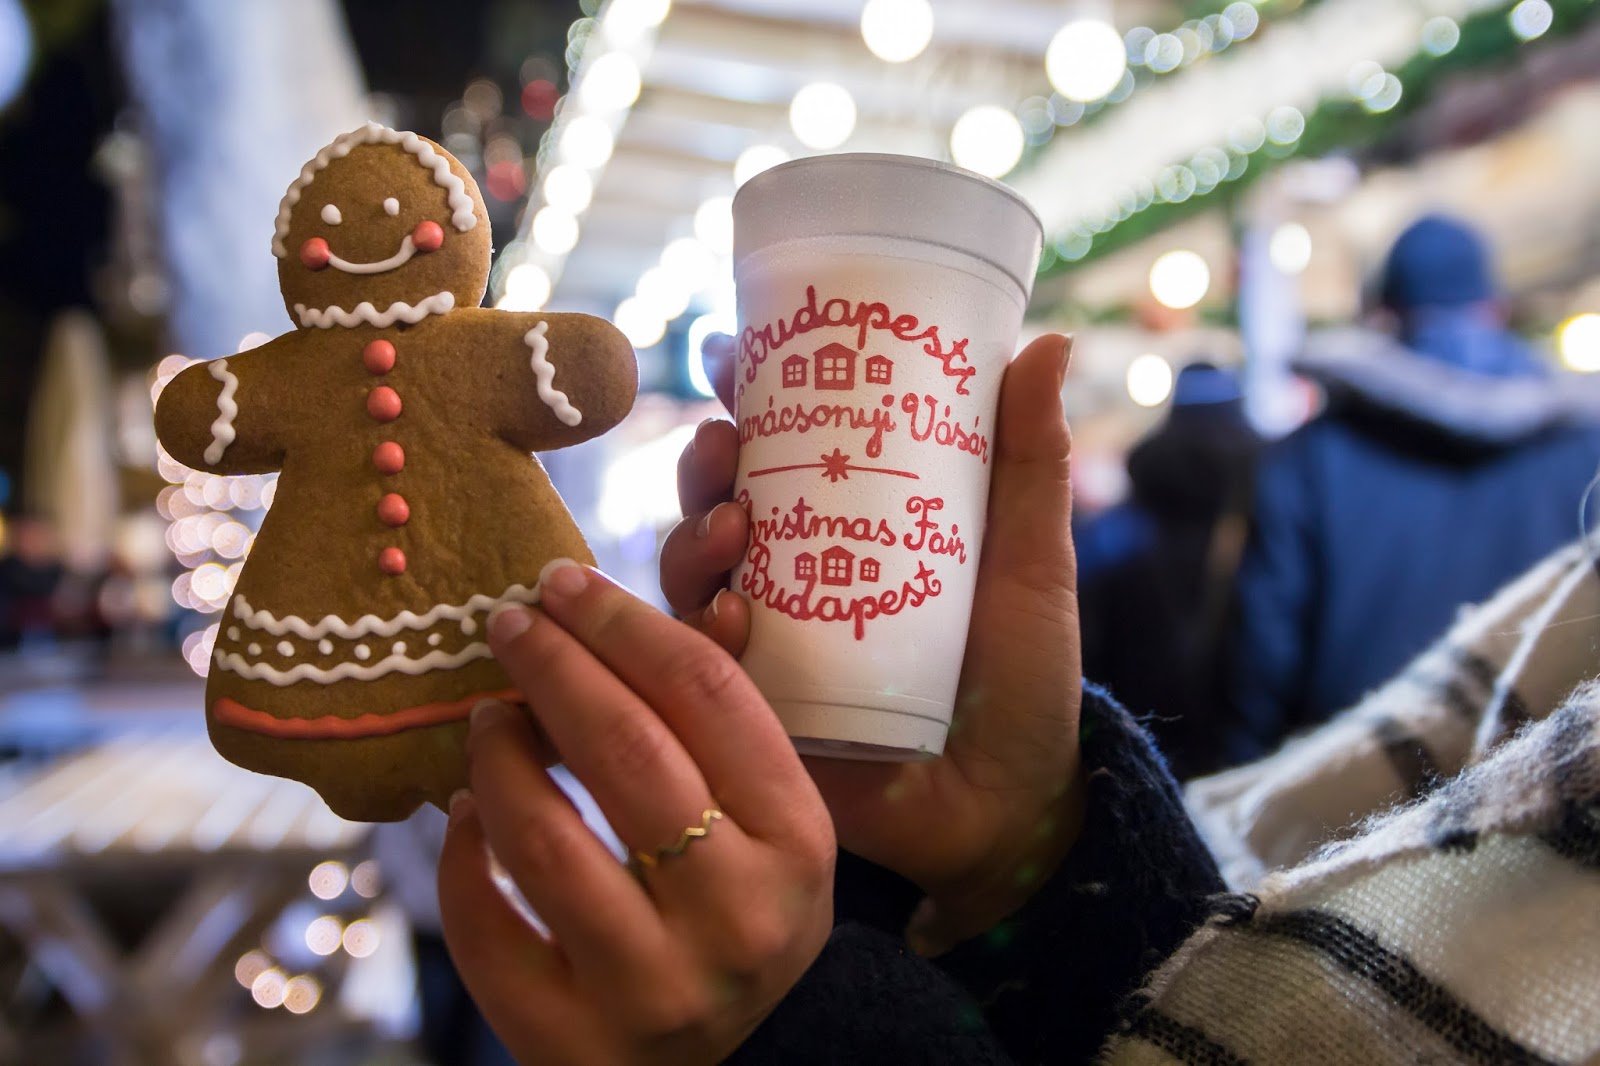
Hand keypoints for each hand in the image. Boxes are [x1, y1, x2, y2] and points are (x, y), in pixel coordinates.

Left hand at [438, 561, 835, 1064]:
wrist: (745, 1062)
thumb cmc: (746, 907)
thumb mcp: (772, 822)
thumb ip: (723, 722)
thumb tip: (664, 603)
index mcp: (795, 842)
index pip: (707, 697)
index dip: (625, 623)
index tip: (566, 582)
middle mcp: (735, 915)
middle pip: (625, 752)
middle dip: (553, 666)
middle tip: (509, 621)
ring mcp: (652, 986)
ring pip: (544, 840)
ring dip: (497, 756)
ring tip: (487, 718)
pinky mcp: (571, 1040)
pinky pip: (488, 928)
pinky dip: (464, 856)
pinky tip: (470, 814)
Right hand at [662, 333, 1083, 952]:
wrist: (1012, 805)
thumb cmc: (1024, 679)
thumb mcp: (1030, 563)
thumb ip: (1031, 463)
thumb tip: (1051, 342)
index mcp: (854, 527)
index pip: (784, 448)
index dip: (746, 396)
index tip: (731, 354)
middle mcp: (796, 575)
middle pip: (721, 499)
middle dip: (705, 461)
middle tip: (723, 443)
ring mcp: (769, 642)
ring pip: (692, 569)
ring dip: (693, 534)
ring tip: (732, 523)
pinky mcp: (755, 709)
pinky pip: (699, 661)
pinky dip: (701, 627)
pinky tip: (729, 615)